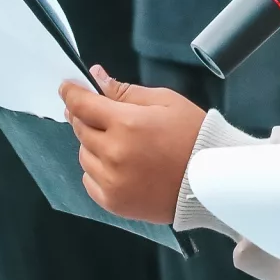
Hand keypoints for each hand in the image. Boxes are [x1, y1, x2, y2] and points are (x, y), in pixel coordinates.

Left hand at [61, 66, 207, 224]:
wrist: (212, 181)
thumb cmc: (193, 135)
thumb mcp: (165, 101)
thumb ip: (126, 91)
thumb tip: (96, 77)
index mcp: (126, 124)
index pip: (82, 105)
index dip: (71, 93)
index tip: (67, 87)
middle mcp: (113, 153)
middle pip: (80, 128)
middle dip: (86, 117)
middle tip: (101, 114)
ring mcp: (111, 181)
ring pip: (83, 155)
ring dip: (93, 145)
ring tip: (119, 143)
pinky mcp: (113, 202)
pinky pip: (89, 180)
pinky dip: (97, 171)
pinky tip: (119, 166)